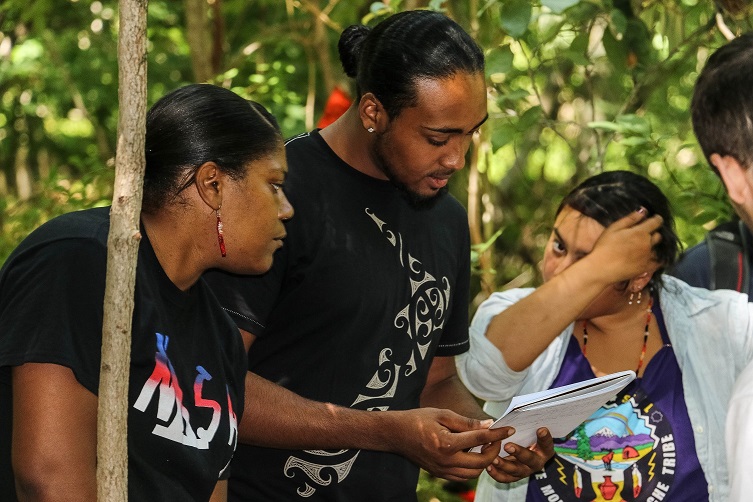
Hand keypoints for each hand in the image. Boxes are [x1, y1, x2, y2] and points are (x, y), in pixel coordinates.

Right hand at [387, 408, 512, 480]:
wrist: (395, 434)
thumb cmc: (418, 419)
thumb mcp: (442, 414)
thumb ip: (466, 422)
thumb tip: (489, 424)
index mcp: (447, 443)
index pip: (480, 439)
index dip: (497, 434)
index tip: (509, 429)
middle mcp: (446, 460)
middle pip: (481, 462)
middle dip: (494, 451)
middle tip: (496, 439)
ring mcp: (442, 470)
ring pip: (473, 474)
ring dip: (484, 462)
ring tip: (485, 447)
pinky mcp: (439, 474)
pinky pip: (462, 477)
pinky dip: (472, 468)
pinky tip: (472, 455)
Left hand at [486, 428, 553, 482]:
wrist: (518, 446)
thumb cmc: (523, 435)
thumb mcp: (526, 429)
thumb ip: (524, 424)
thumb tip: (519, 413)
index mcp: (544, 449)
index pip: (547, 444)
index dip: (545, 438)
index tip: (541, 429)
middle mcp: (536, 461)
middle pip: (530, 459)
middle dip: (519, 452)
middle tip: (508, 446)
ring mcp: (525, 470)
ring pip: (516, 470)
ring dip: (504, 465)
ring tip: (494, 458)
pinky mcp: (514, 477)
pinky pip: (505, 478)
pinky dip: (496, 473)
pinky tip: (489, 466)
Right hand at [588, 209, 662, 283]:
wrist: (601, 268)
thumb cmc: (604, 246)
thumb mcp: (613, 228)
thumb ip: (629, 219)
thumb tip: (643, 210)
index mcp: (640, 232)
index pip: (656, 222)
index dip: (657, 219)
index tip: (655, 218)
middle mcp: (648, 244)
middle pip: (658, 236)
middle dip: (654, 233)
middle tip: (647, 234)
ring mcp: (649, 257)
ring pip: (658, 249)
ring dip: (655, 246)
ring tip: (648, 246)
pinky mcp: (647, 268)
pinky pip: (659, 262)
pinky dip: (659, 258)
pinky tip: (654, 257)